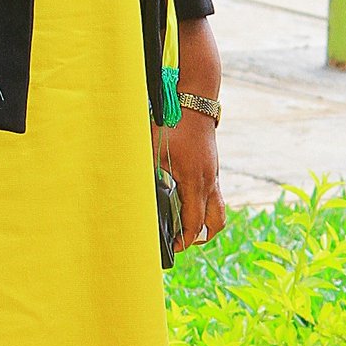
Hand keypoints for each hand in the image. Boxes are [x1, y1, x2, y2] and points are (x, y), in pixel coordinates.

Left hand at [157, 16, 225, 249]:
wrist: (195, 97)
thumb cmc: (171, 120)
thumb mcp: (151, 146)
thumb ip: (143, 169)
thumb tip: (126, 191)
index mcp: (194, 179)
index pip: (196, 222)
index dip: (185, 240)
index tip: (173, 247)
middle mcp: (209, 180)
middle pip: (215, 222)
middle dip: (200, 236)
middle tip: (181, 241)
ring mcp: (214, 174)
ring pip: (218, 209)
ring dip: (206, 222)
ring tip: (186, 227)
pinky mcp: (213, 167)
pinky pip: (214, 195)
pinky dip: (203, 205)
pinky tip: (184, 200)